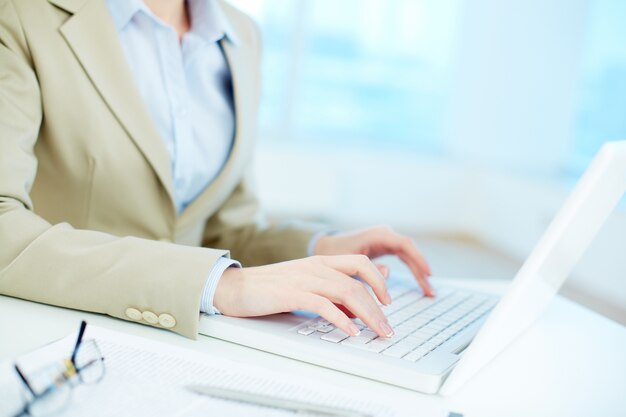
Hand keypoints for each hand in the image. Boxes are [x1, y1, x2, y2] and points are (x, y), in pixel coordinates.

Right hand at [214, 255, 395, 337]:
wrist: (236, 287)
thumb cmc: (271, 289)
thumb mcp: (307, 284)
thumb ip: (335, 285)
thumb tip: (365, 293)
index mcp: (321, 261)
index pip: (361, 263)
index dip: (380, 281)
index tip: (388, 302)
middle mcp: (316, 266)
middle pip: (358, 282)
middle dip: (379, 307)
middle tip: (387, 328)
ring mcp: (304, 278)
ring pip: (347, 292)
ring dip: (367, 314)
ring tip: (377, 332)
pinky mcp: (292, 293)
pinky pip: (323, 305)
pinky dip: (341, 319)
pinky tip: (350, 331)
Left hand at [313, 226, 433, 295]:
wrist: (326, 245)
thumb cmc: (335, 252)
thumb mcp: (348, 262)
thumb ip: (365, 269)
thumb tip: (387, 273)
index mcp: (378, 235)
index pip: (404, 244)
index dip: (418, 259)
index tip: (428, 273)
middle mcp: (385, 235)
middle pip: (410, 251)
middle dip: (421, 271)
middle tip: (430, 291)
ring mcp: (386, 240)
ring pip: (409, 256)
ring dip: (419, 273)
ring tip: (429, 292)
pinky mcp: (386, 248)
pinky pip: (404, 259)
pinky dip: (412, 271)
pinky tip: (420, 283)